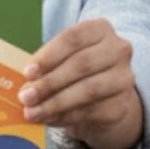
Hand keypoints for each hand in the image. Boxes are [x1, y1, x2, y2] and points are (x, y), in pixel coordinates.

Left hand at [18, 19, 142, 148]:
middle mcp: (118, 50)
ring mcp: (124, 78)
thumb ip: (46, 65)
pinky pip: (91, 111)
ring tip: (32, 112)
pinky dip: (66, 116)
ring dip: (55, 103)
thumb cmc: (75, 69)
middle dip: (49, 82)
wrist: (104, 96)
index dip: (49, 55)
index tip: (28, 72)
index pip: (73, 38)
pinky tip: (48, 119)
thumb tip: (26, 84)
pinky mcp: (122, 105)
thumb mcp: (62, 58)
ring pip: (88, 90)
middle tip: (25, 97)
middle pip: (81, 64)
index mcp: (99, 29)